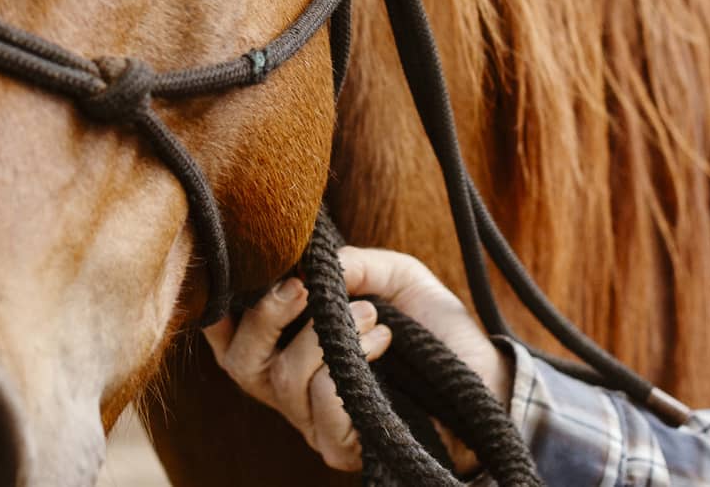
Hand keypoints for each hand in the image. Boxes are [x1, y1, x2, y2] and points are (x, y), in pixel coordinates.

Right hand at [205, 246, 510, 473]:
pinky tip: (384, 343)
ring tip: (372, 315)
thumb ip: (354, 263)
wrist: (485, 379)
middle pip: (241, 363)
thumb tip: (315, 263)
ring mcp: (315, 422)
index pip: (231, 339)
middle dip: (265, 317)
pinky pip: (322, 407)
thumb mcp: (395, 276)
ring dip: (328, 336)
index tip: (248, 275)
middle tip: (301, 288)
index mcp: (292, 346)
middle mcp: (293, 388)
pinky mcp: (343, 445)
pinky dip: (351, 364)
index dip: (223, 312)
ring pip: (287, 379)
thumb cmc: (435, 328)